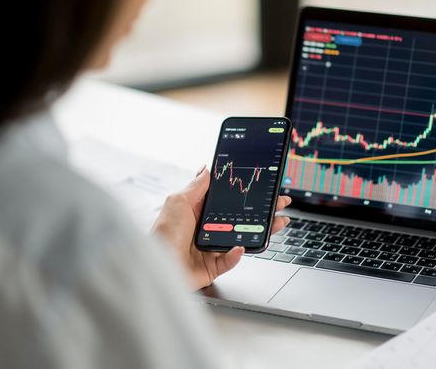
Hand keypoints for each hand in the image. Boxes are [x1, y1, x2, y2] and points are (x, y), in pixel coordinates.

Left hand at [151, 165, 291, 289]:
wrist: (154, 265)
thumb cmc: (161, 234)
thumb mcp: (177, 202)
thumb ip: (196, 186)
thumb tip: (207, 168)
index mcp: (200, 211)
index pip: (229, 199)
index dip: (247, 192)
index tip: (264, 185)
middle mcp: (208, 228)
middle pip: (242, 217)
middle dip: (263, 210)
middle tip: (280, 203)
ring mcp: (212, 247)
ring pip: (243, 237)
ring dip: (261, 230)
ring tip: (276, 223)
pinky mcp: (213, 266)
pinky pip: (231, 260)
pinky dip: (237, 255)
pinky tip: (240, 247)